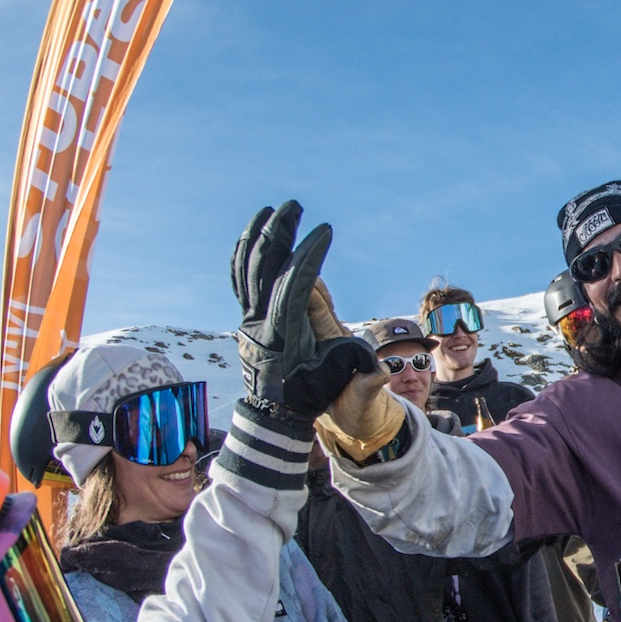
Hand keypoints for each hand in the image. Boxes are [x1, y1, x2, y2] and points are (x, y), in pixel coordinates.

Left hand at [230, 200, 375, 419]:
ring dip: (257, 237)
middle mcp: (260, 320)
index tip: (324, 230)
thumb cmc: (309, 396)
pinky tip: (254, 239)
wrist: (272, 414)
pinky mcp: (244, 318)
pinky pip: (240, 278)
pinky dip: (245, 254)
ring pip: (246, 268)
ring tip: (268, 212)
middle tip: (292, 206)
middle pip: (264, 266)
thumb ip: (359, 373)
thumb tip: (379, 369)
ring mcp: (247, 318)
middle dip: (278, 232)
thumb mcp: (336, 386)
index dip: (309, 254)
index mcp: (284, 331)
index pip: (293, 282)